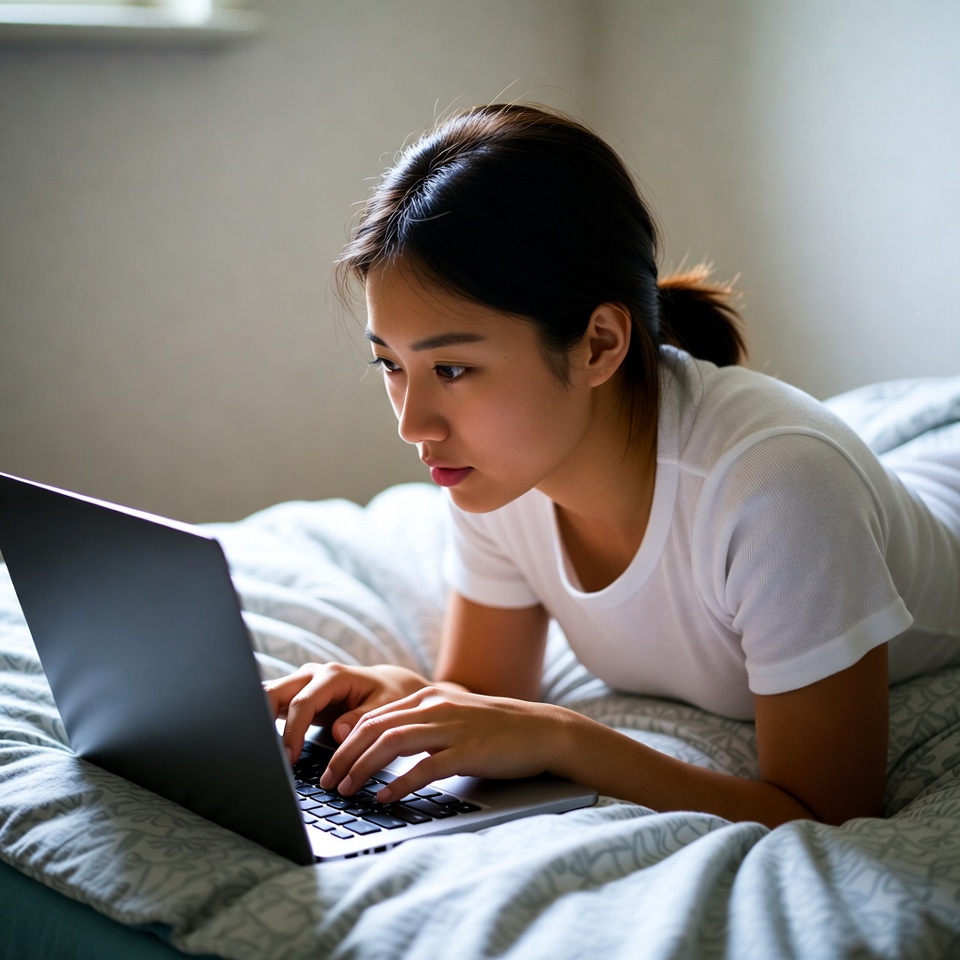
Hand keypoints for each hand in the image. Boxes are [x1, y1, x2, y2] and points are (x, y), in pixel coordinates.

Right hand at [263, 662, 430, 763]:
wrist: (388, 686)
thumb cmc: (388, 696)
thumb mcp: (384, 708)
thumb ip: (361, 718)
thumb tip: (338, 733)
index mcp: (333, 676)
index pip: (303, 703)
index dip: (293, 732)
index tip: (288, 758)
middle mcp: (312, 674)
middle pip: (274, 692)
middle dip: (263, 720)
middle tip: (264, 755)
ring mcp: (302, 683)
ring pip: (268, 696)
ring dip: (261, 721)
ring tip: (259, 752)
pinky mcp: (297, 695)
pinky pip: (274, 706)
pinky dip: (266, 723)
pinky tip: (265, 746)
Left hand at [318, 685, 567, 800]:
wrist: (543, 730)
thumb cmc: (497, 730)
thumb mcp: (453, 717)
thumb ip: (421, 724)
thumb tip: (384, 747)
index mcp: (428, 697)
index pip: (373, 716)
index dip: (346, 742)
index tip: (331, 766)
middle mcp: (435, 706)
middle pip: (375, 728)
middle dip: (345, 756)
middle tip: (328, 783)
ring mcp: (452, 727)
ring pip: (392, 743)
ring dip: (363, 768)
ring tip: (348, 790)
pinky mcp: (469, 750)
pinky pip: (425, 767)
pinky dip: (400, 783)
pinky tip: (385, 798)